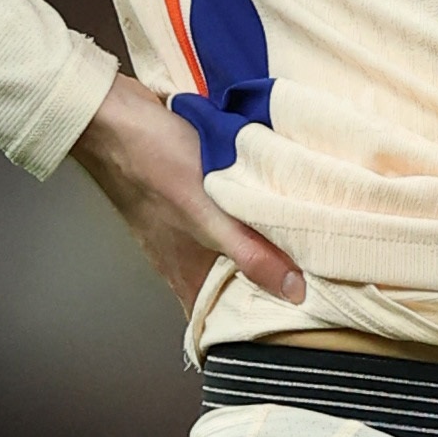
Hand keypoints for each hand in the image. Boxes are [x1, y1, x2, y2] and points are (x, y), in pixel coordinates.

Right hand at [69, 71, 302, 307]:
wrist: (118, 113)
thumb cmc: (153, 163)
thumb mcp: (207, 212)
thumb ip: (248, 252)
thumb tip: (294, 291)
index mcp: (187, 274)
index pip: (225, 320)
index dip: (259, 323)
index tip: (302, 318)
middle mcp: (187, 256)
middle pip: (237, 283)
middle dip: (274, 280)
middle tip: (319, 274)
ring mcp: (190, 225)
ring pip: (237, 246)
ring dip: (266, 240)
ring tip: (308, 235)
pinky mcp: (196, 193)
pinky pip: (232, 213)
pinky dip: (252, 210)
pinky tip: (275, 195)